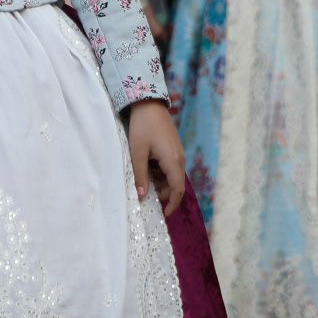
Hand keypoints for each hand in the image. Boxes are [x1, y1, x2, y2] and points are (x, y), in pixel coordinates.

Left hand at [127, 99, 187, 217]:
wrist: (148, 103)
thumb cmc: (142, 127)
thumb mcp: (138, 152)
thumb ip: (140, 176)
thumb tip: (142, 196)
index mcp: (173, 161)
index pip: (177, 190)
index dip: (172, 204)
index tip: (164, 214)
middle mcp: (179, 158)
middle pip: (175, 184)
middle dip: (164, 194)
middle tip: (147, 198)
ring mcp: (177, 152)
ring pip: (172, 175)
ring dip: (161, 183)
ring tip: (144, 184)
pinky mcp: (173, 147)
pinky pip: (170, 166)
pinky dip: (161, 173)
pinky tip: (147, 170)